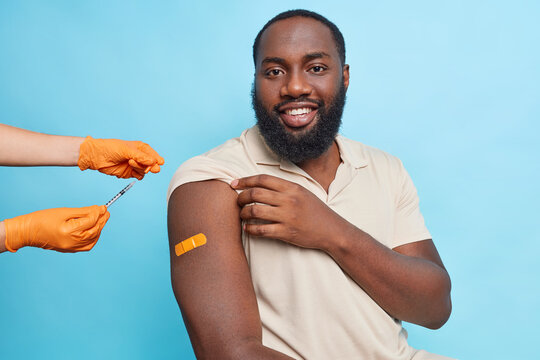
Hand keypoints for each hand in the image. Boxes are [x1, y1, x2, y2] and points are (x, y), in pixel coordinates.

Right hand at [4, 205, 109, 252]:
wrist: (27, 232)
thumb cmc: (42, 219)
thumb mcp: (64, 212)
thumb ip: (83, 212)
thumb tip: (98, 209)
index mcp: (69, 231)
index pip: (91, 221)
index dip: (99, 213)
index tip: (103, 206)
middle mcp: (72, 242)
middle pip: (94, 231)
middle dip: (102, 220)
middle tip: (106, 212)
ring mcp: (71, 248)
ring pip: (92, 239)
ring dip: (99, 229)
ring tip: (102, 219)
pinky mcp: (69, 250)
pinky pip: (87, 246)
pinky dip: (93, 238)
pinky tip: (95, 230)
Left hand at [78, 136, 164, 179]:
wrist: (96, 156)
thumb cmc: (110, 148)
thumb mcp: (127, 150)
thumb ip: (140, 157)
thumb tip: (153, 162)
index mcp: (140, 148)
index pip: (153, 155)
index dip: (155, 159)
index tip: (156, 163)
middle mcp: (139, 157)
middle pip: (152, 164)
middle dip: (150, 166)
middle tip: (147, 168)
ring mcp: (134, 165)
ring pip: (145, 171)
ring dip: (140, 168)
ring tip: (130, 164)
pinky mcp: (129, 173)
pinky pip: (139, 176)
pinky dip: (137, 175)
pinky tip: (132, 171)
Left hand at [231, 174, 346, 250]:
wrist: (332, 230)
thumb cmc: (315, 211)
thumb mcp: (303, 192)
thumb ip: (284, 188)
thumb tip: (260, 184)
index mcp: (292, 188)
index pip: (263, 179)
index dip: (245, 180)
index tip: (234, 184)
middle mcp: (289, 200)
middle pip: (255, 193)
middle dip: (241, 197)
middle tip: (237, 201)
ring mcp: (287, 216)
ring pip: (255, 211)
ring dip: (243, 213)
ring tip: (241, 215)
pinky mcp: (286, 232)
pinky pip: (261, 230)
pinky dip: (250, 229)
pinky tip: (247, 228)